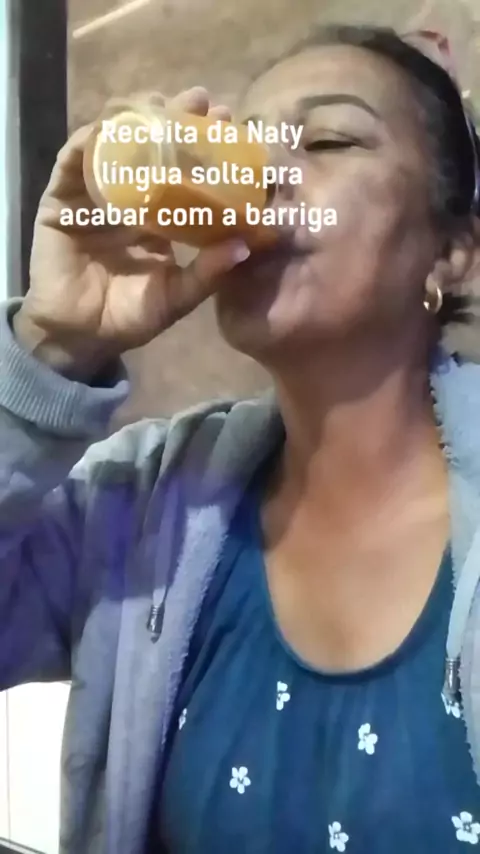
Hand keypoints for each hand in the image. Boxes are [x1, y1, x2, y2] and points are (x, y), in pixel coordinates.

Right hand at [15, 87, 249, 380]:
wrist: (82, 337)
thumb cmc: (129, 317)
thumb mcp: (177, 295)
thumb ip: (207, 273)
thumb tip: (247, 245)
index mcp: (159, 215)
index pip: (183, 170)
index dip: (204, 144)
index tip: (230, 122)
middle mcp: (127, 197)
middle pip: (151, 145)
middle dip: (176, 118)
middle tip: (201, 102)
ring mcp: (94, 196)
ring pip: (113, 143)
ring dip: (136, 119)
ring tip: (160, 106)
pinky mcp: (61, 201)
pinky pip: (72, 162)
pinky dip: (90, 142)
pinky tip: (111, 129)